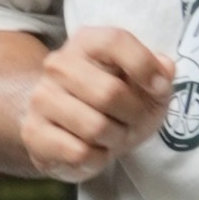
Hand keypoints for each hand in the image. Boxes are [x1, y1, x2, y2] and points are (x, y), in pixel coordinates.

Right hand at [20, 28, 175, 180]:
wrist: (65, 125)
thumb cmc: (112, 101)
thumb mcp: (142, 83)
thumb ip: (159, 72)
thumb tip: (165, 70)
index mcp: (87, 42)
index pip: (115, 41)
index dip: (144, 65)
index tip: (159, 89)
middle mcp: (58, 65)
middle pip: (109, 93)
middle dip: (134, 115)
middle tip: (134, 121)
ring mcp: (41, 98)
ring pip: (95, 127)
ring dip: (116, 139)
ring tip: (113, 136)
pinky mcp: (33, 132)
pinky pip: (79, 153)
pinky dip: (97, 158)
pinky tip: (93, 150)